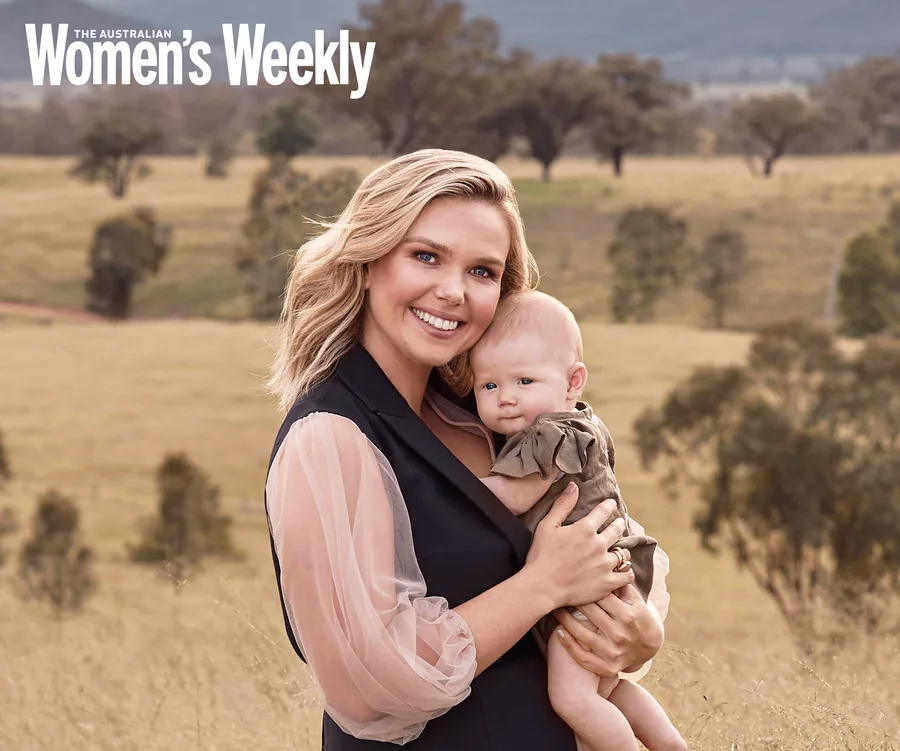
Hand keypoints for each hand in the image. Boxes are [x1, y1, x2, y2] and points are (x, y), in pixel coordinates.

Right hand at [524, 483, 634, 609]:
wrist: (542, 586)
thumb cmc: (541, 555)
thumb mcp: (547, 525)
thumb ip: (563, 505)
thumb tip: (574, 485)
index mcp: (585, 529)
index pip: (603, 511)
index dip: (608, 506)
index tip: (610, 504)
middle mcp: (599, 544)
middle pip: (617, 530)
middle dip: (619, 525)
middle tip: (619, 524)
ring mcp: (605, 564)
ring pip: (623, 553)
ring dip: (622, 550)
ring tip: (619, 550)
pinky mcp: (607, 582)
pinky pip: (626, 575)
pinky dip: (626, 571)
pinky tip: (623, 570)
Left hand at [552, 584, 663, 676]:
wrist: (650, 648)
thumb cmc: (639, 617)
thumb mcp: (636, 601)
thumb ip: (621, 585)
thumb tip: (608, 564)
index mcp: (628, 615)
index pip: (601, 597)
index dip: (586, 586)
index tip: (572, 579)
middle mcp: (620, 634)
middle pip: (589, 612)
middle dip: (573, 600)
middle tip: (558, 590)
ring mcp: (612, 652)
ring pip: (581, 633)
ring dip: (564, 619)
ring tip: (555, 608)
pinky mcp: (607, 667)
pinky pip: (583, 657)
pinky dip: (569, 645)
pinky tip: (559, 633)